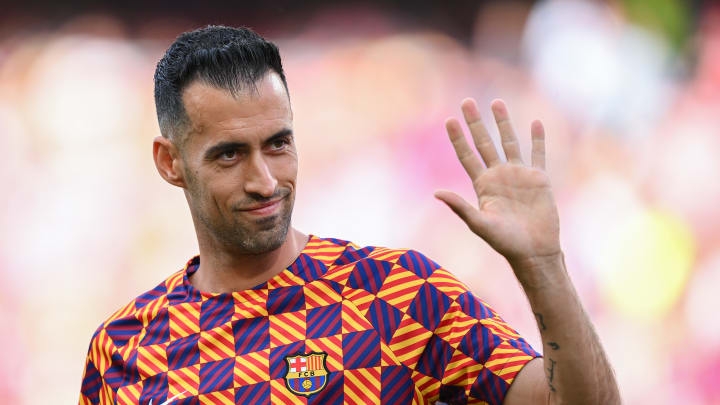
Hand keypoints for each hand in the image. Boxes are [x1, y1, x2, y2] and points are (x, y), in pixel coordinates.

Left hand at [435, 98, 560, 269]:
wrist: (534, 251)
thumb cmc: (505, 242)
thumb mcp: (479, 224)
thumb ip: (460, 207)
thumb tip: (436, 193)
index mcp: (482, 185)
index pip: (467, 156)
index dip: (458, 138)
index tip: (449, 120)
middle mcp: (498, 176)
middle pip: (484, 143)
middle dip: (475, 122)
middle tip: (467, 101)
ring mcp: (519, 175)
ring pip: (509, 142)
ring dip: (503, 123)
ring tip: (496, 102)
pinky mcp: (539, 179)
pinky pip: (538, 153)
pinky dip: (537, 139)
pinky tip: (535, 122)